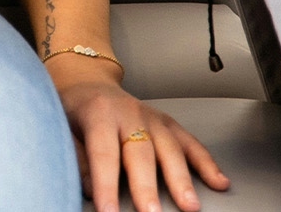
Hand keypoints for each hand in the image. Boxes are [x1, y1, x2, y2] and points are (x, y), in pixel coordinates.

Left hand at [50, 59, 227, 211]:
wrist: (86, 81)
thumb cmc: (74, 107)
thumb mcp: (61, 124)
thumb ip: (76, 156)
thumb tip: (90, 188)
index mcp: (99, 113)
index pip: (104, 153)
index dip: (106, 185)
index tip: (108, 210)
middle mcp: (130, 113)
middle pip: (141, 153)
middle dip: (147, 185)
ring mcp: (152, 118)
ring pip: (170, 148)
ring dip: (181, 178)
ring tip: (189, 205)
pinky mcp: (167, 123)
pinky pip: (190, 142)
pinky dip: (206, 163)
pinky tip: (219, 182)